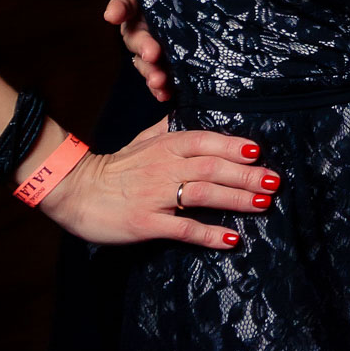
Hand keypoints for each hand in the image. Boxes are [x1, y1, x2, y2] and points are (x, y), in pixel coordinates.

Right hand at [37, 117, 277, 249]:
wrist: (76, 192)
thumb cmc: (116, 167)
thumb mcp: (144, 140)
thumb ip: (171, 128)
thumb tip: (195, 111)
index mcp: (166, 145)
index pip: (206, 140)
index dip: (233, 145)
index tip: (258, 152)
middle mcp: (164, 167)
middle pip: (212, 167)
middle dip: (247, 175)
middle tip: (273, 182)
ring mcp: (155, 196)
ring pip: (203, 194)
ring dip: (236, 199)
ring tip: (262, 204)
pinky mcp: (145, 223)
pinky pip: (182, 228)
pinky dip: (208, 234)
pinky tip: (231, 239)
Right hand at [103, 0, 172, 100]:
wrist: (205, 3)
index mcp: (141, 1)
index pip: (126, 1)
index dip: (119, 8)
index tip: (113, 15)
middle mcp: (142, 25)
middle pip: (135, 37)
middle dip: (143, 46)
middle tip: (152, 54)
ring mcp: (153, 46)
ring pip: (144, 61)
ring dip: (150, 72)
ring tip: (159, 81)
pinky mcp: (166, 63)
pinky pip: (159, 76)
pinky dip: (160, 87)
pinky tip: (164, 94)